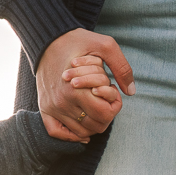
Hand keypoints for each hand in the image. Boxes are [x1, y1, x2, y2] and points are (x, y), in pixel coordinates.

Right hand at [35, 28, 134, 142]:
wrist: (48, 39)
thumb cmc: (79, 41)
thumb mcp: (106, 46)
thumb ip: (122, 67)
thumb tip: (130, 92)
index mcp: (75, 90)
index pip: (104, 114)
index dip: (115, 104)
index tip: (112, 88)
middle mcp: (62, 103)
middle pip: (95, 126)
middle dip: (106, 113)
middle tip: (104, 97)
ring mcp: (52, 107)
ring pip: (80, 132)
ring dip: (93, 122)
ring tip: (93, 104)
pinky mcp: (45, 108)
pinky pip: (56, 132)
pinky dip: (71, 135)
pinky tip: (82, 129)